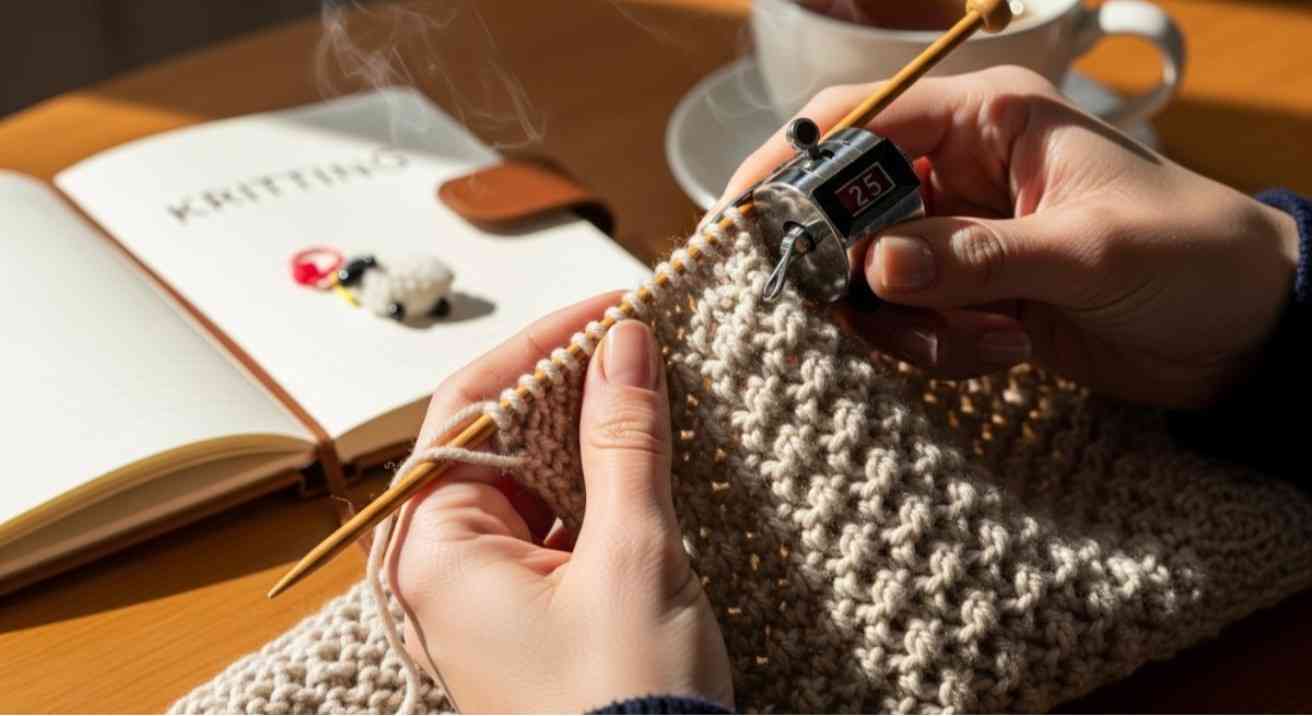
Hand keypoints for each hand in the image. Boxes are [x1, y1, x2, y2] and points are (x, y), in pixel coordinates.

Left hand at [389, 292, 732, 712]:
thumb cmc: (626, 704)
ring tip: (647, 390)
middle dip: (564, 386)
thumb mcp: (633, 556)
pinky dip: (595, 485)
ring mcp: (486, 594)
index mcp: (436, 553)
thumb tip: (622, 344)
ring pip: (528, 479)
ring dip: (586, 433)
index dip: (536, 348)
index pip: (467, 410)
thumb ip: (625, 439)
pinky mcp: (528, 612)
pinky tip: (644, 459)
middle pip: (493, 439)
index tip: (605, 312)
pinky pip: (551, 524)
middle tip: (634, 342)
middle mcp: (445, 570)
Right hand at [722, 66, 1300, 408]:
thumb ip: (977, 257)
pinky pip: (906, 323)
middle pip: (845, 210)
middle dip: (853, 273)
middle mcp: (957, 170)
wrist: (1245, 333)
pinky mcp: (965, 294)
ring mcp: (957, 236)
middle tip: (875, 316)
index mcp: (986, 120)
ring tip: (989, 340)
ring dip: (908, 325)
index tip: (740, 223)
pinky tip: (1008, 350)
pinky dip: (937, 349)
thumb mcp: (1088, 252)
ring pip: (869, 279)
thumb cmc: (1191, 257)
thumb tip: (875, 266)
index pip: (858, 122)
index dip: (788, 166)